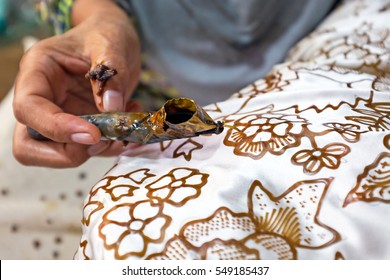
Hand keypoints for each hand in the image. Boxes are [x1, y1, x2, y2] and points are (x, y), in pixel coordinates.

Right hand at [12, 1, 140, 166]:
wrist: (115, 41)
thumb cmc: (105, 35)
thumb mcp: (111, 44)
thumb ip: (111, 75)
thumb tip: (111, 108)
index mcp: (38, 71)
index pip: (29, 108)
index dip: (56, 128)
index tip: (93, 134)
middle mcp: (42, 99)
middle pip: (29, 145)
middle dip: (67, 152)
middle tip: (102, 140)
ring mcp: (59, 116)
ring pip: (57, 153)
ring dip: (92, 152)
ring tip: (123, 130)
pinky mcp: (79, 127)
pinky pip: (86, 149)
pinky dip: (108, 147)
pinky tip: (126, 126)